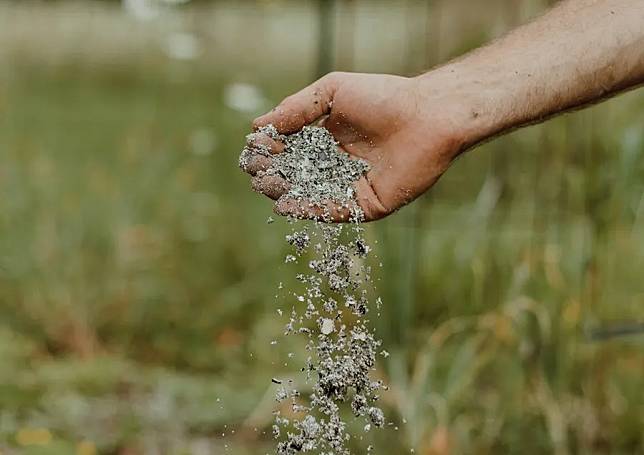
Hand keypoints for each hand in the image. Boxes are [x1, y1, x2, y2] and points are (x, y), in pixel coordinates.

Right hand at [240, 71, 483, 220]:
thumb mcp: (332, 92)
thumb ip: (296, 109)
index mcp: (325, 139)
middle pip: (294, 175)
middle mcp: (335, 165)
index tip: (252, 149)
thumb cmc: (382, 97)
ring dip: (283, 192)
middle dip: (271, 172)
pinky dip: (307, 210)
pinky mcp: (365, 206)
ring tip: (265, 184)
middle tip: (256, 170)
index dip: (268, 150)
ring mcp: (349, 187)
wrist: (427, 115)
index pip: (288, 150)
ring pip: (308, 195)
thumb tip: (257, 126)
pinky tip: (285, 204)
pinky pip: (332, 211)